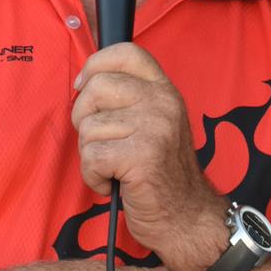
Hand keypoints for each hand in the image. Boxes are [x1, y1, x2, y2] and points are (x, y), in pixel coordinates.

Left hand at [71, 43, 227, 270]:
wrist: (186, 218)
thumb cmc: (160, 175)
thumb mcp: (153, 125)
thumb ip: (128, 100)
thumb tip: (83, 83)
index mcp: (164, 90)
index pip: (125, 52)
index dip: (95, 65)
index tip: (84, 87)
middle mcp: (163, 102)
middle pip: (96, 89)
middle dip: (84, 120)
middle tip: (101, 144)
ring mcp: (154, 127)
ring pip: (89, 128)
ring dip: (91, 155)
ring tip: (114, 169)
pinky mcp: (142, 154)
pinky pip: (92, 157)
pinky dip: (93, 177)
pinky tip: (113, 184)